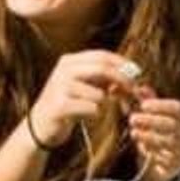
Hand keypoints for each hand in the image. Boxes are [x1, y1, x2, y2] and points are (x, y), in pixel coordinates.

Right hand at [25, 50, 140, 152]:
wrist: (41, 124)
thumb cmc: (69, 104)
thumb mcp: (85, 86)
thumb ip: (104, 79)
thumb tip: (133, 78)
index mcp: (69, 61)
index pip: (102, 55)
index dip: (123, 64)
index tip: (138, 75)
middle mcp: (63, 70)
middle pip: (102, 69)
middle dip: (123, 81)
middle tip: (134, 93)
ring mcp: (60, 87)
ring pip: (99, 94)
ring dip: (105, 104)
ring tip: (96, 109)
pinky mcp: (60, 106)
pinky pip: (92, 109)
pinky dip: (95, 114)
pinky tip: (85, 116)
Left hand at [127, 86, 179, 180]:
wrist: (161, 157)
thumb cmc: (156, 128)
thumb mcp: (152, 112)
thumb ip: (146, 99)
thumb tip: (138, 87)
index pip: (179, 109)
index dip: (160, 105)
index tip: (143, 105)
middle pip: (172, 125)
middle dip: (150, 121)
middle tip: (132, 118)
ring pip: (168, 142)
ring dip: (147, 136)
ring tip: (134, 132)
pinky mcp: (177, 165)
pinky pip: (165, 158)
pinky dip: (151, 152)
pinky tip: (142, 146)